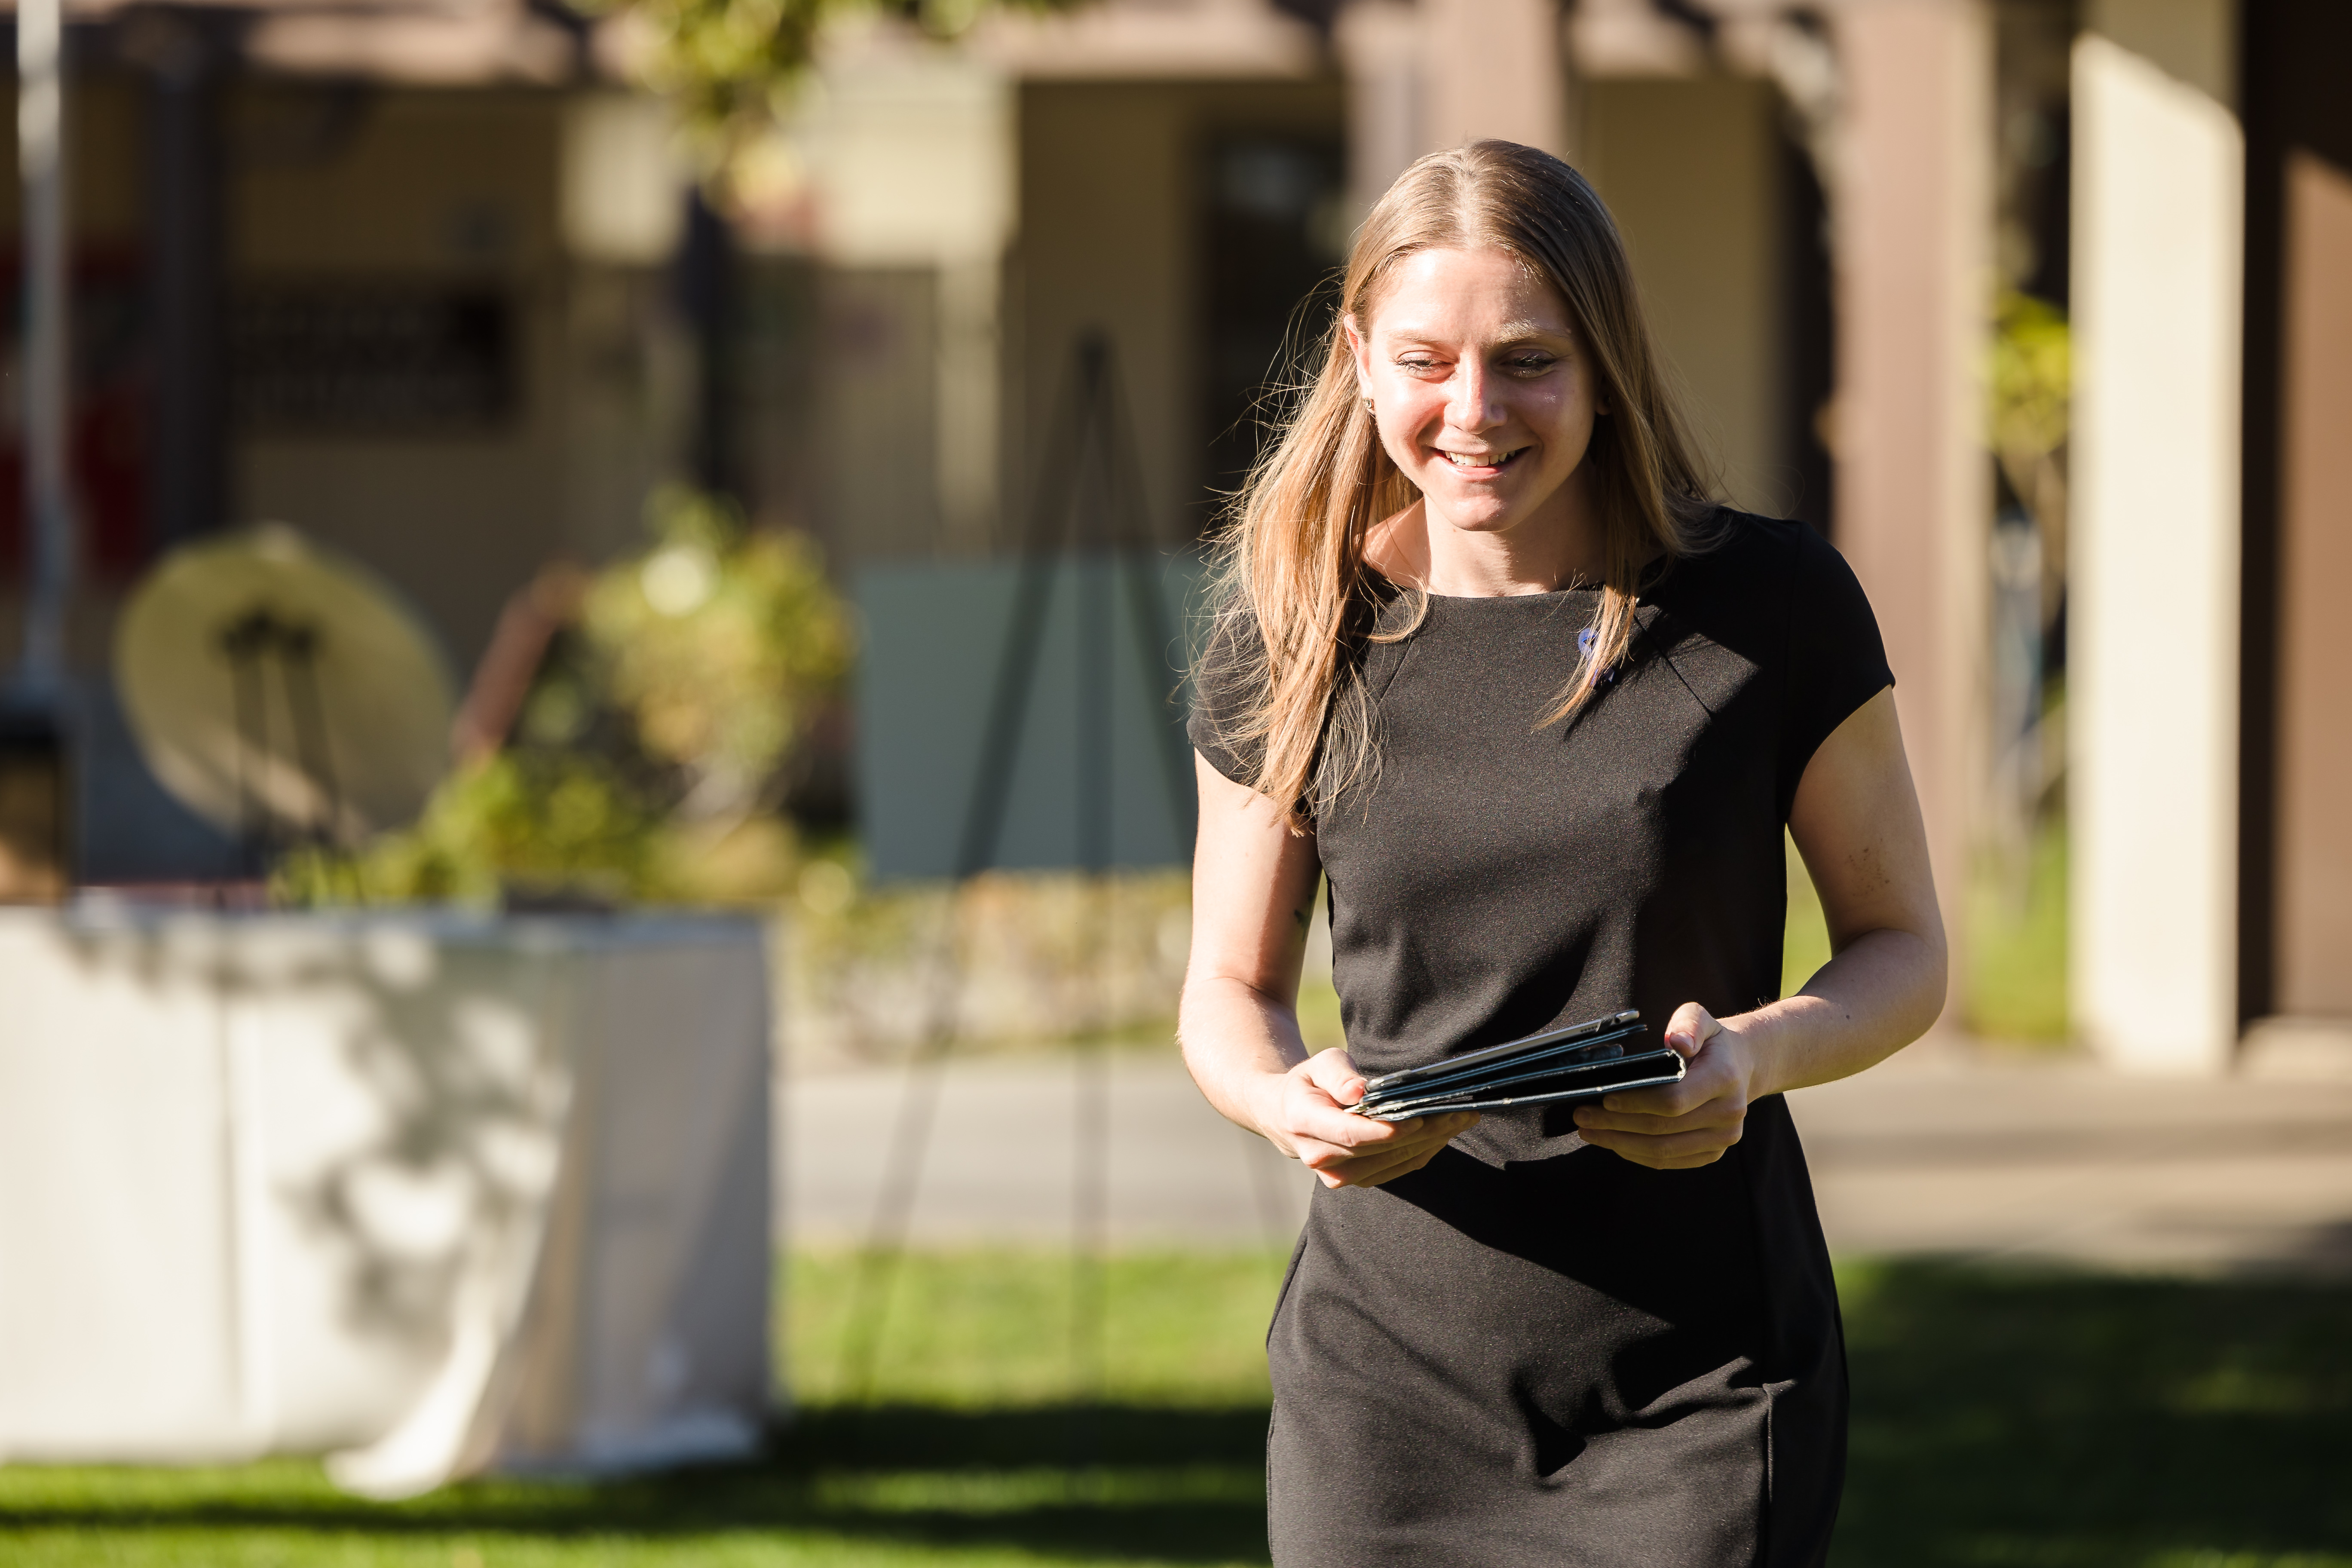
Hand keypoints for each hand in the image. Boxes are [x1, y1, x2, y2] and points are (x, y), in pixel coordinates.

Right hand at [1252, 1047, 1480, 1189]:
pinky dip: (1423, 1151)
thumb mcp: (1319, 1064)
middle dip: (1422, 1131)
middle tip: (1457, 1110)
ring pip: (1393, 1162)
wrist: (1287, 1115)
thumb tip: (1359, 1092)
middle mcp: (1319, 1157)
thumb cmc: (1310, 1082)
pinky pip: (1396, 1169)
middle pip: (1379, 1150)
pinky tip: (1445, 1132)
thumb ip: (1339, 1075)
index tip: (1418, 1119)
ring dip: (1431, 1142)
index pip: (1350, 1135)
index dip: (1386, 1131)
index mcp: (1304, 1122)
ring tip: (1461, 1118)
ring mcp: (1337, 1175)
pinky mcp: (1357, 1180)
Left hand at [1571, 1003, 1756, 1168]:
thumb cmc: (1710, 1041)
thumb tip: (1677, 1042)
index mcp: (1724, 1079)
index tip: (1603, 1097)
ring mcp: (1723, 1138)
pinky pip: (1670, 1161)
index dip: (1635, 1103)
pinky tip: (1614, 1142)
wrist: (1742, 1066)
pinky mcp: (1713, 1152)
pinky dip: (1637, 1154)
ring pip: (1663, 1151)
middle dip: (1616, 1125)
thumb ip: (1688, 1023)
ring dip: (1620, 1144)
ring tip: (1590, 1132)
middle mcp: (1728, 1113)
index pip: (1673, 1100)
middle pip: (1662, 1129)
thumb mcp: (1699, 1018)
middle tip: (1582, 1117)